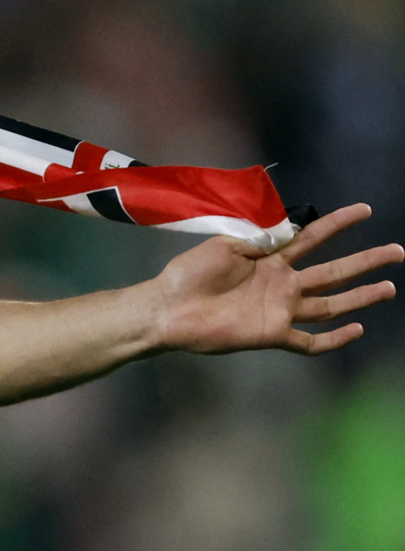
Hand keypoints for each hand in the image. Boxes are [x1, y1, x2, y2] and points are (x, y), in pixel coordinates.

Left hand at [155, 204, 402, 354]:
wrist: (169, 307)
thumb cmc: (190, 273)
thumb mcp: (226, 244)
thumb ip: (261, 237)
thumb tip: (292, 224)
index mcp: (269, 258)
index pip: (312, 238)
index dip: (338, 224)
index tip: (365, 210)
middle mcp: (280, 283)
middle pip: (332, 271)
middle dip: (364, 261)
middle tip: (397, 251)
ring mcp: (279, 309)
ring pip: (329, 304)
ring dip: (359, 297)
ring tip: (389, 287)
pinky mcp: (271, 334)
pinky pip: (308, 340)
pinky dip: (333, 339)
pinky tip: (356, 331)